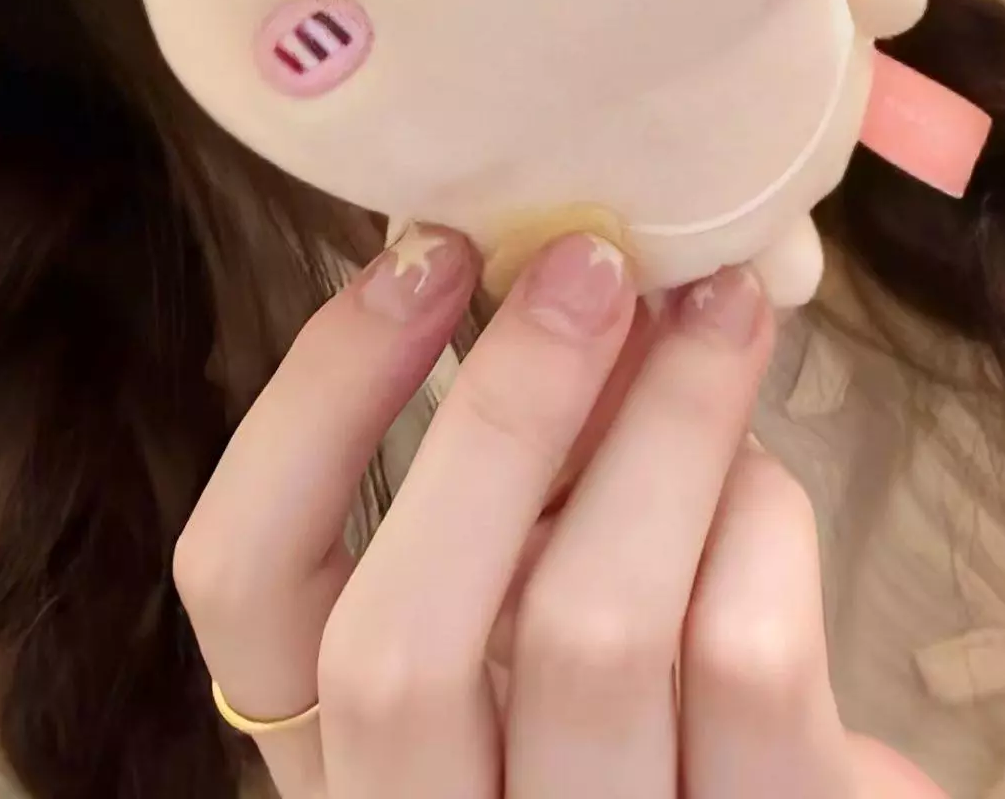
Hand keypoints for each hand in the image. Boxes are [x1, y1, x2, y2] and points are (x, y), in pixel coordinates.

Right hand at [173, 226, 943, 797]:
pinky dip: (759, 525)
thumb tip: (559, 275)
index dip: (314, 398)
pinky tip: (762, 471)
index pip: (242, 580)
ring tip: (721, 310)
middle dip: (500, 412)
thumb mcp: (526, 605)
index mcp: (338, 749)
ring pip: (592, 636)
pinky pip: (743, 667)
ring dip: (665, 425)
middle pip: (394, 648)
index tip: (422, 255)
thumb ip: (513, 482)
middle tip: (592, 260)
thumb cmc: (639, 700)